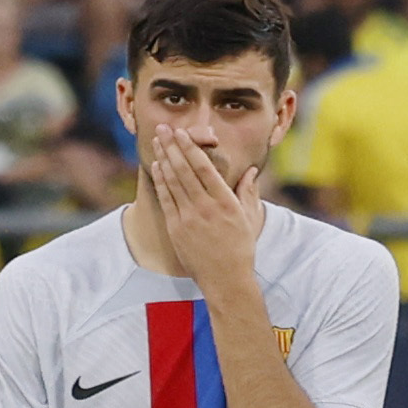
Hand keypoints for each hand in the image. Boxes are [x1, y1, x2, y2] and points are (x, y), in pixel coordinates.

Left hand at [140, 127, 268, 287]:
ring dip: (163, 158)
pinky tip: (157, 167)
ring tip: (157, 141)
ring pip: (173, 182)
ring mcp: (189, 218)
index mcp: (225, 202)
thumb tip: (251, 170)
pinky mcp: (176, 229)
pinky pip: (166, 200)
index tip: (182, 132)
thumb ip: (248, 192)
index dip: (190, 147)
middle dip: (172, 146)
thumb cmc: (241, 249)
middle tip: (163, 128)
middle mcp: (206, 207)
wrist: (225, 280)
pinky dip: (161, 181)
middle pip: (184, 170)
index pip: (204, 167)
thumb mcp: (250, 218)